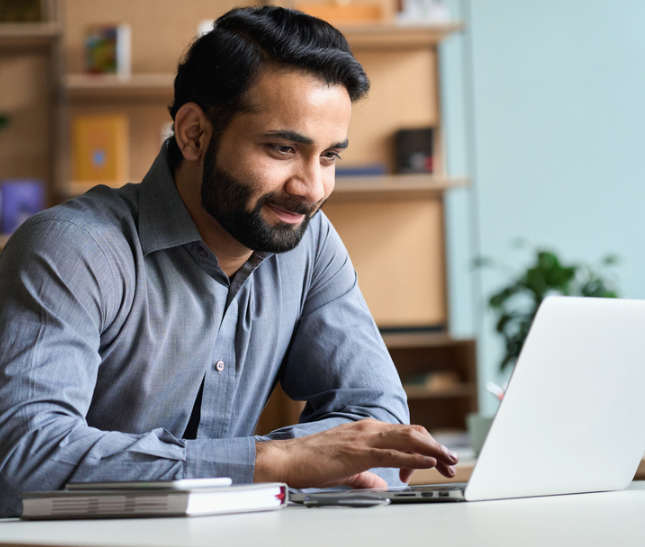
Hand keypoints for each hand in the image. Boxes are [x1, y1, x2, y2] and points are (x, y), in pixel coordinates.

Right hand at [253, 419, 457, 488]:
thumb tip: (382, 485)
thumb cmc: (311, 463)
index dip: (424, 447)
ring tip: (448, 460)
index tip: (435, 462)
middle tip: (451, 461)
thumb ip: (366, 476)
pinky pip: (393, 453)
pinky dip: (414, 457)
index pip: (404, 434)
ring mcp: (364, 438)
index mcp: (366, 431)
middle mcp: (368, 429)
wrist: (288, 459)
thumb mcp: (346, 470)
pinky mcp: (359, 452)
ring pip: (408, 439)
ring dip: (432, 450)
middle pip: (412, 433)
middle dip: (436, 447)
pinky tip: (428, 462)